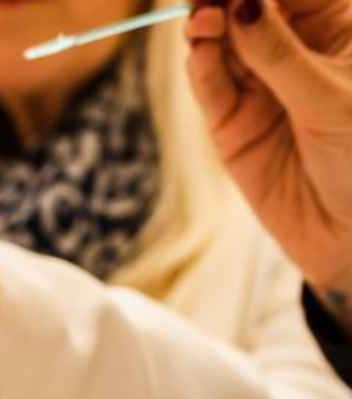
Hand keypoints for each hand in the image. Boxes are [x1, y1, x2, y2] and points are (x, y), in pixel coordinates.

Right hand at [187, 0, 351, 320]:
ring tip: (204, 23)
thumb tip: (240, 2)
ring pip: (221, 44)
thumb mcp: (330, 97)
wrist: (351, 235)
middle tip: (209, 2)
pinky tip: (201, 53)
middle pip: (247, 10)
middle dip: (224, 2)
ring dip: (207, 29)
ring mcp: (259, 88)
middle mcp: (293, 53)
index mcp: (337, 30)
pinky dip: (201, 69)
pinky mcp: (230, 124)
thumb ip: (278, 52)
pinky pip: (210, 86)